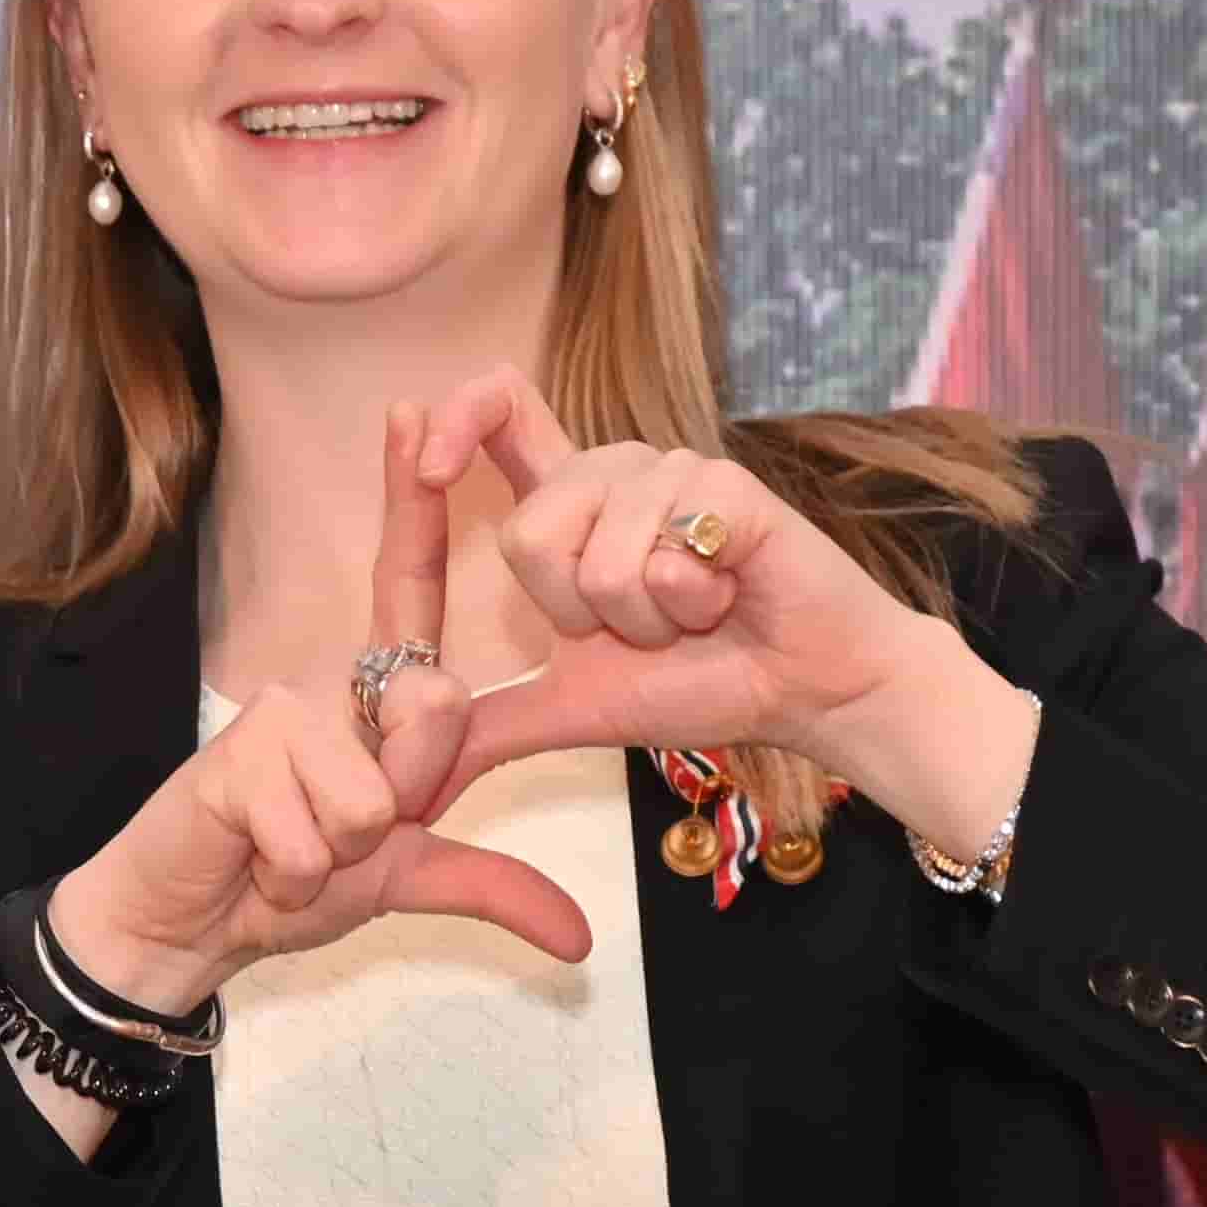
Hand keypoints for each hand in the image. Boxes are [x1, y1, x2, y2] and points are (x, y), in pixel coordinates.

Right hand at [40, 402, 591, 1022]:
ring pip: (374, 791)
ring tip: (291, 850)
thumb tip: (580, 945)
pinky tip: (259, 861)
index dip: (413, 498)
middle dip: (400, 800)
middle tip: (340, 833)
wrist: (186, 925)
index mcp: (372, 693)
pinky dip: (297, 870)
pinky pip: (320, 828)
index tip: (416, 406)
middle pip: (431, 712)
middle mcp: (327, 684)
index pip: (408, 582)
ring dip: (340, 852)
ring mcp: (278, 710)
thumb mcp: (402, 880)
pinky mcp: (237, 753)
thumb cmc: (285, 883)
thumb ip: (492, 887)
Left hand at [411, 371, 1039, 859]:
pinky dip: (689, 604)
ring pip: (597, 553)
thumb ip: (483, 730)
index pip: (501, 415)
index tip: (428, 465)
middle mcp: (614, 472)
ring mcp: (672, 471)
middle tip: (641, 624)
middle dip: (578, 612)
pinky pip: (660, 555)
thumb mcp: (570, 710)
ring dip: (643, 618)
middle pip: (530, 526)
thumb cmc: (697, 684)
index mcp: (571, 503)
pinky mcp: (724, 485)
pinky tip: (727, 595)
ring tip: (692, 613)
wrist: (802, 692)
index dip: (456, 421)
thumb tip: (404, 792)